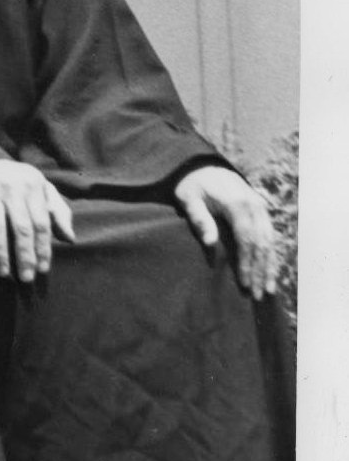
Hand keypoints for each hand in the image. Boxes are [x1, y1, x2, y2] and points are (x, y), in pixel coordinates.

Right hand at [0, 158, 74, 283]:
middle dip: (24, 255)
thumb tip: (70, 238)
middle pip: (21, 227)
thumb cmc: (21, 184)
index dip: (43, 248)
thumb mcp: (43, 191)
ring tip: (2, 274)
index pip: (41, 223)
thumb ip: (58, 213)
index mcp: (33, 187)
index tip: (42, 269)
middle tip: (25, 278)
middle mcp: (12, 187)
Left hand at [176, 164, 278, 299]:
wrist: (203, 166)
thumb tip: (210, 243)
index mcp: (238, 204)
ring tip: (268, 290)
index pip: (247, 239)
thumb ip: (199, 218)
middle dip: (260, 270)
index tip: (244, 283)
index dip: (247, 263)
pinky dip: (271, 255)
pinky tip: (270, 272)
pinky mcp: (262, 211)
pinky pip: (270, 236)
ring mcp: (262, 208)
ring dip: (269, 266)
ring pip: (270, 242)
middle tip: (258, 294)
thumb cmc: (192, 185)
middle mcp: (255, 206)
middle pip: (262, 244)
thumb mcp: (188, 198)